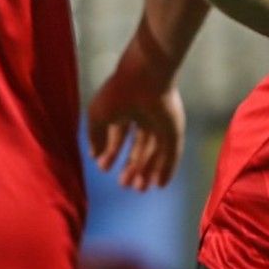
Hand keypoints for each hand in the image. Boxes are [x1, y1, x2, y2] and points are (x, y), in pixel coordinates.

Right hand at [87, 55, 184, 191]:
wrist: (144, 80)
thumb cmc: (118, 94)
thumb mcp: (98, 116)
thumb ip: (95, 136)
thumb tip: (94, 155)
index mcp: (126, 111)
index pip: (120, 136)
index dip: (112, 153)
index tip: (104, 168)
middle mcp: (145, 118)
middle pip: (140, 148)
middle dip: (132, 167)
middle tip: (125, 185)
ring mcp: (162, 124)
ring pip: (156, 153)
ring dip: (148, 171)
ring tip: (139, 189)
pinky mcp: (174, 130)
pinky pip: (172, 154)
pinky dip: (167, 169)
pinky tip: (160, 184)